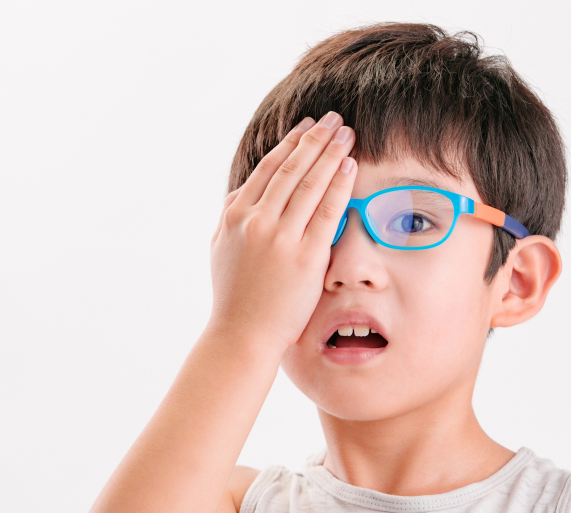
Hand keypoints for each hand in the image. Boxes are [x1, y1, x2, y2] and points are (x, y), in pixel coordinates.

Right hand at [209, 112, 356, 351]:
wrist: (241, 335)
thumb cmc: (232, 297)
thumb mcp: (219, 249)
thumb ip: (229, 217)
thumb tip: (241, 192)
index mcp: (235, 216)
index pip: (267, 170)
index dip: (290, 144)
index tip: (307, 127)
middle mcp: (256, 221)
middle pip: (291, 170)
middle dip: (315, 140)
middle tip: (334, 120)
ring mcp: (281, 238)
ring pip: (310, 185)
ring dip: (330, 154)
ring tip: (347, 134)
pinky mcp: (305, 257)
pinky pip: (327, 212)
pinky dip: (339, 186)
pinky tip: (350, 166)